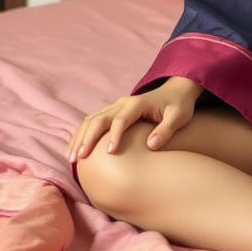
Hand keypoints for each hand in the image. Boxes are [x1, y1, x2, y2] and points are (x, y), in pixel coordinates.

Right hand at [67, 76, 202, 160]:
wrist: (176, 91)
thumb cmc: (179, 106)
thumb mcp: (179, 117)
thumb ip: (166, 130)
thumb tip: (151, 145)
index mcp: (138, 104)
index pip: (121, 119)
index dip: (114, 135)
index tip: (110, 153)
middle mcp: (123, 103)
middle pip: (99, 118)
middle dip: (87, 138)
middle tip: (79, 159)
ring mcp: (116, 106)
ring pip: (91, 119)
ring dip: (80, 137)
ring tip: (72, 157)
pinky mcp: (113, 111)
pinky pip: (93, 120)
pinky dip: (82, 133)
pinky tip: (75, 148)